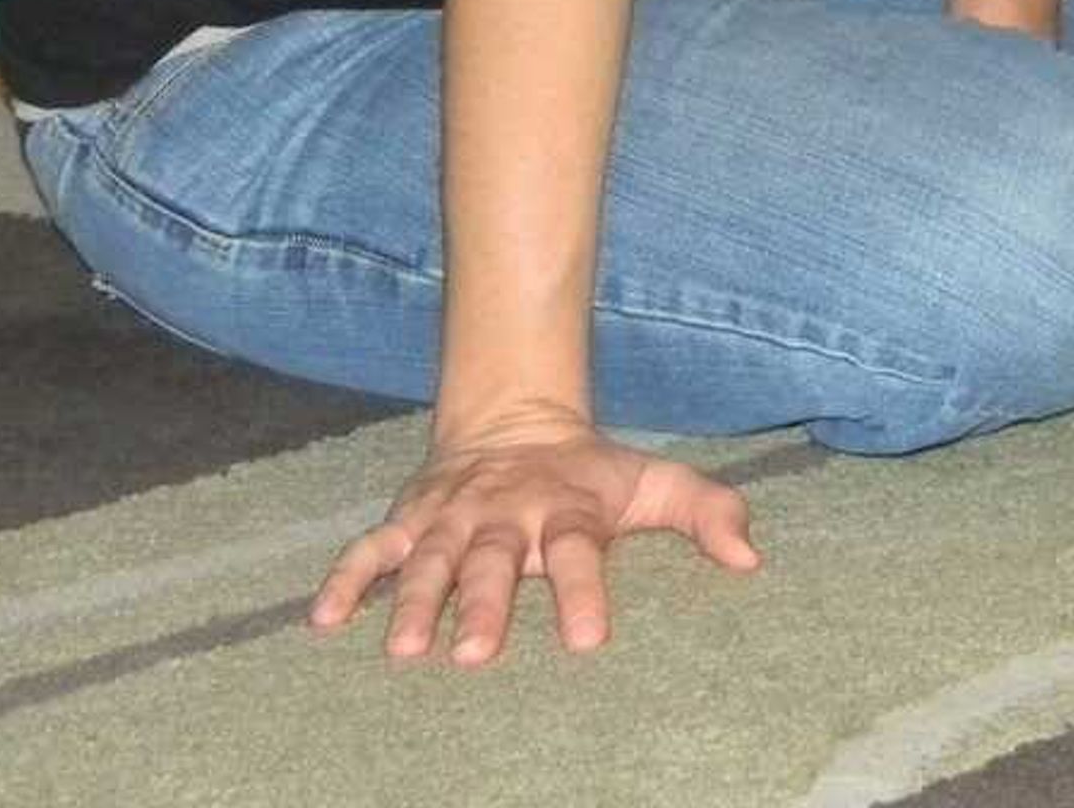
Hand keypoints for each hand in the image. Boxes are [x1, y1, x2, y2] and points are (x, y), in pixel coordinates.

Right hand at [309, 402, 759, 665]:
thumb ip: (706, 513)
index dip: (584, 592)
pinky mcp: (410, 519)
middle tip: (474, 654)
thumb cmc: (589, 473)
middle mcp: (507, 514)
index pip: (580, 551)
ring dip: (414, 601)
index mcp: (568, 509)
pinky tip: (321, 620)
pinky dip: (346, 579)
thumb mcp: (654, 481)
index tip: (587, 640)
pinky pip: (370, 548)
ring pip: (431, 559)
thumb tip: (752, 559)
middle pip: (496, 560)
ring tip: (401, 650)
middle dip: (485, 605)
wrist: (514, 419)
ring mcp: (454, 517)